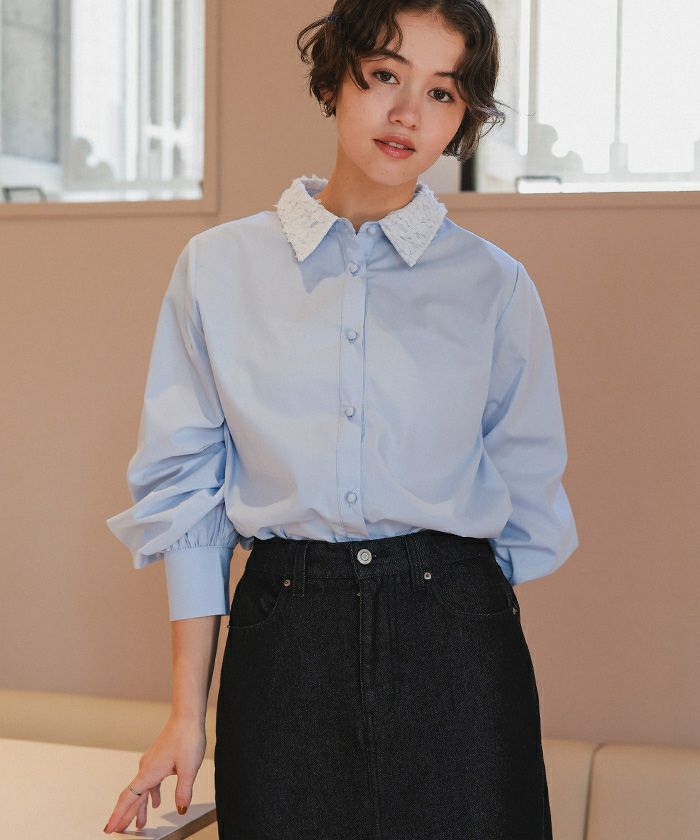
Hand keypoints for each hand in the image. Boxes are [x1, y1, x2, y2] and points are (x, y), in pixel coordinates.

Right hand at [102, 714, 205, 832]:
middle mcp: (146, 768)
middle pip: (133, 797)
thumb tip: (181, 808)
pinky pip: (151, 781)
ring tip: (139, 823)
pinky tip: (155, 801)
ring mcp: (151, 762)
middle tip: (118, 831)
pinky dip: (151, 794)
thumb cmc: (186, 737)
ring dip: (139, 807)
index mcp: (149, 773)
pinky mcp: (158, 759)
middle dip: (125, 815)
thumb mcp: (188, 769)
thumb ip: (183, 791)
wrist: (187, 716)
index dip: (119, 815)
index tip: (109, 828)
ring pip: (142, 790)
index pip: (129, 799)